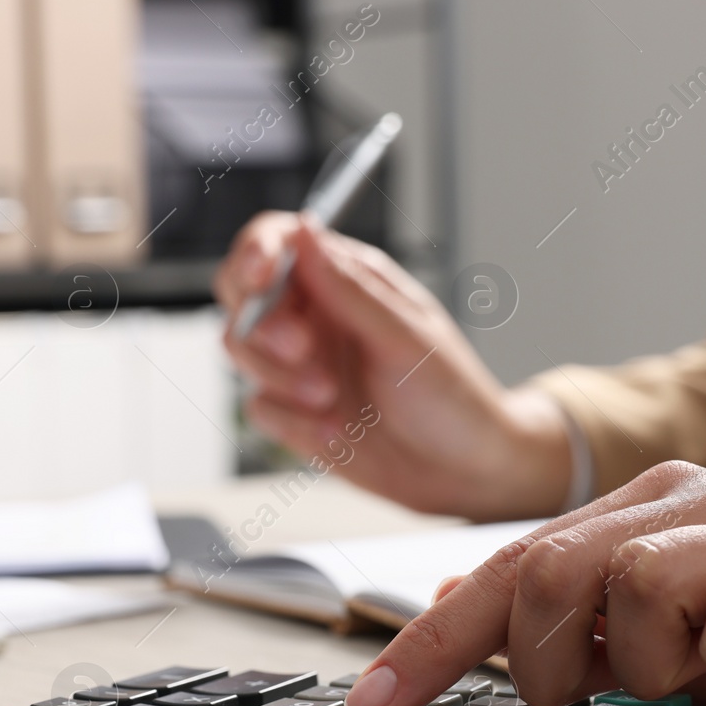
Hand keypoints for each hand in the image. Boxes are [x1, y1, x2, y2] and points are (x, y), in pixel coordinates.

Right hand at [213, 212, 570, 520]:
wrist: (463, 472)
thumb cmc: (451, 396)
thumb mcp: (406, 337)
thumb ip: (349, 289)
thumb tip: (304, 233)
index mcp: (346, 280)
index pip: (277, 242)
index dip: (256, 252)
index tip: (259, 275)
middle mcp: (316, 316)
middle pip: (243, 294)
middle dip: (261, 321)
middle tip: (302, 347)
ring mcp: (300, 365)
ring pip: (241, 349)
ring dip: (277, 374)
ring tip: (328, 397)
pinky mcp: (292, 413)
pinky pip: (260, 407)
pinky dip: (291, 421)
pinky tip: (335, 432)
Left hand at [345, 461, 705, 705]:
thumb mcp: (677, 637)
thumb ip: (577, 619)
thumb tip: (461, 600)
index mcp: (646, 512)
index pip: (508, 565)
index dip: (429, 637)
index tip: (375, 700)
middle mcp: (692, 503)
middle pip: (546, 568)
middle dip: (533, 659)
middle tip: (579, 698)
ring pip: (628, 585)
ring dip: (644, 665)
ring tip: (699, 680)